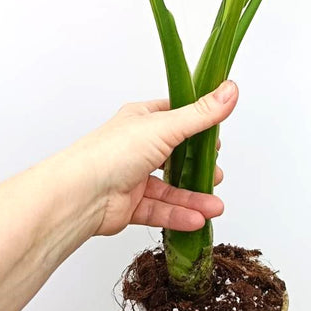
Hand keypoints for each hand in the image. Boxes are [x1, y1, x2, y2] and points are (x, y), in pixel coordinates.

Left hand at [65, 80, 238, 236]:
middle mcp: (137, 146)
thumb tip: (230, 90)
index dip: (197, 125)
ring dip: (194, 198)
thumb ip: (201, 114)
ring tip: (215, 207)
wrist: (80, 195)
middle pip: (175, 156)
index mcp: (142, 120)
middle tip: (216, 173)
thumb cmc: (112, 152)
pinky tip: (197, 220)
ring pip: (170, 187)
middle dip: (198, 168)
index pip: (175, 116)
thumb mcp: (166, 126)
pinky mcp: (130, 205)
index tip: (216, 135)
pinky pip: (160, 210)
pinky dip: (178, 215)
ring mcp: (133, 176)